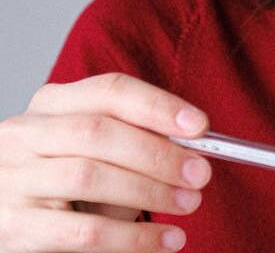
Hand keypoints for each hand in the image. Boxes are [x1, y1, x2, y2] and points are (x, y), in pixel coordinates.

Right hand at [0, 73, 211, 251]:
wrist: (4, 214)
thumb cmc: (61, 181)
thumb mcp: (93, 151)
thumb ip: (135, 143)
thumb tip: (192, 151)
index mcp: (52, 104)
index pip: (110, 91)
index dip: (158, 106)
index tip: (199, 126)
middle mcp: (25, 134)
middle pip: (99, 132)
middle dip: (159, 153)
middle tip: (200, 174)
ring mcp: (13, 178)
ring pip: (90, 177)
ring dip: (150, 192)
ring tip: (189, 204)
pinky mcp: (12, 225)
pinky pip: (83, 232)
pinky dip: (133, 238)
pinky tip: (165, 241)